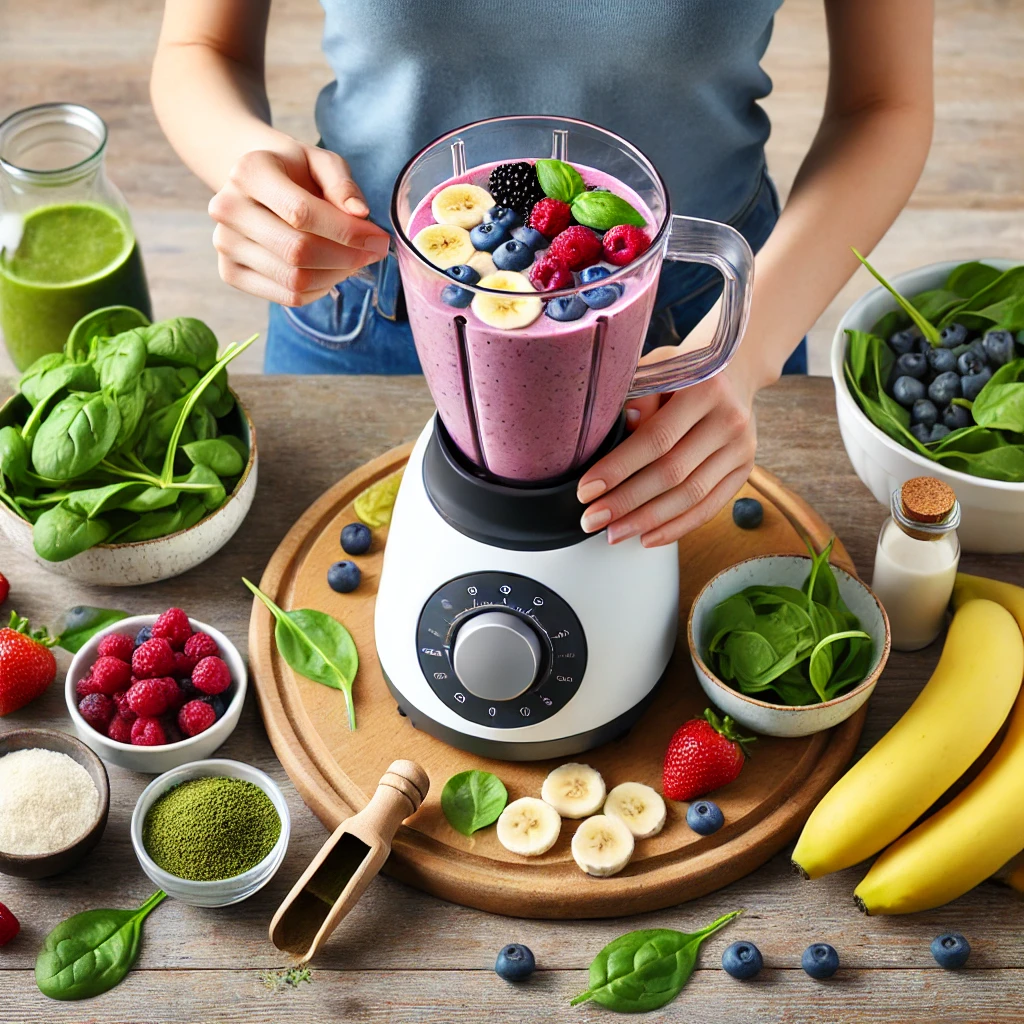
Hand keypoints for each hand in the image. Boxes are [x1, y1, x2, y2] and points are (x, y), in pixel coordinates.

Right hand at [208, 138, 390, 305]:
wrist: (257, 186)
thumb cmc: (296, 172)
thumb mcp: (322, 163)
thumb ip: (342, 184)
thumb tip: (359, 213)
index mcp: (248, 172)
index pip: (301, 213)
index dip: (346, 232)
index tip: (378, 238)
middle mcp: (228, 208)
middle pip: (297, 251)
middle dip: (347, 258)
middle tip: (373, 253)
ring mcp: (225, 244)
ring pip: (294, 280)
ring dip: (336, 276)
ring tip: (353, 260)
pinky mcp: (230, 273)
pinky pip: (287, 297)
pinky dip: (318, 290)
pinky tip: (329, 272)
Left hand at [576, 358, 758, 546]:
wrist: (737, 368)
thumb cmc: (685, 368)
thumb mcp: (659, 367)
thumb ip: (639, 396)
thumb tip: (624, 427)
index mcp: (705, 389)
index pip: (656, 438)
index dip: (619, 468)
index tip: (587, 490)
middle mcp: (730, 420)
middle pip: (673, 473)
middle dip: (627, 502)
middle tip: (592, 520)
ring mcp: (742, 448)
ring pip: (691, 496)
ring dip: (648, 521)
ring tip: (614, 533)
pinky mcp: (745, 469)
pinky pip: (709, 507)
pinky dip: (677, 526)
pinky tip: (648, 537)